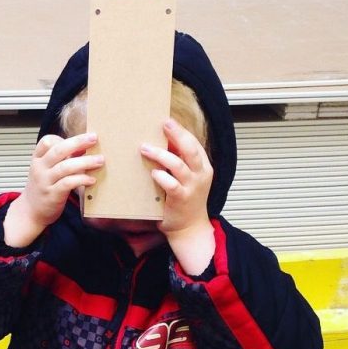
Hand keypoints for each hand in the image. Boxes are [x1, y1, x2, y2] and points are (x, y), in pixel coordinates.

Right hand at [4, 133, 103, 247]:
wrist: (30, 211)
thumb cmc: (42, 188)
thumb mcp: (47, 170)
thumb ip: (62, 159)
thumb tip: (83, 148)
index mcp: (38, 159)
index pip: (47, 141)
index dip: (63, 138)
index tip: (80, 139)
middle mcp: (40, 168)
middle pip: (58, 150)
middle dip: (78, 142)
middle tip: (94, 138)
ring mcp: (45, 181)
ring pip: (65, 167)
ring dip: (85, 162)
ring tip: (100, 160)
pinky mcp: (52, 195)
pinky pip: (67, 183)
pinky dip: (81, 179)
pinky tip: (91, 179)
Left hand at [141, 119, 214, 273]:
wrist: (189, 228)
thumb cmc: (184, 199)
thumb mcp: (186, 177)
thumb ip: (178, 161)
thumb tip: (160, 142)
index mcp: (203, 167)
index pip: (194, 144)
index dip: (182, 131)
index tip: (167, 120)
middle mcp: (200, 175)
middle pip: (190, 149)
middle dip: (177, 134)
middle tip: (163, 124)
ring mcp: (192, 187)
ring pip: (178, 165)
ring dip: (161, 154)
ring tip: (144, 147)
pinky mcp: (181, 199)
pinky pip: (172, 185)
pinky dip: (162, 177)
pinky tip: (153, 172)